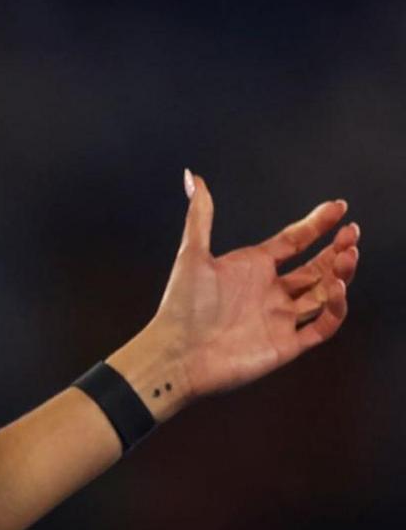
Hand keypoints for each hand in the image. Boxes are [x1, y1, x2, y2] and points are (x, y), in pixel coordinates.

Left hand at [141, 170, 358, 411]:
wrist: (176, 353)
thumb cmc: (180, 305)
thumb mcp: (192, 254)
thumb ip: (200, 216)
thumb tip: (192, 175)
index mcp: (252, 267)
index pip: (294, 241)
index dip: (317, 224)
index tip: (339, 207)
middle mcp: (270, 291)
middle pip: (316, 267)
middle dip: (336, 250)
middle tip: (352, 233)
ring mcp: (280, 318)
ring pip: (324, 293)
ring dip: (340, 274)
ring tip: (349, 254)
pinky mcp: (287, 344)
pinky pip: (322, 326)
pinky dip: (335, 309)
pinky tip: (338, 288)